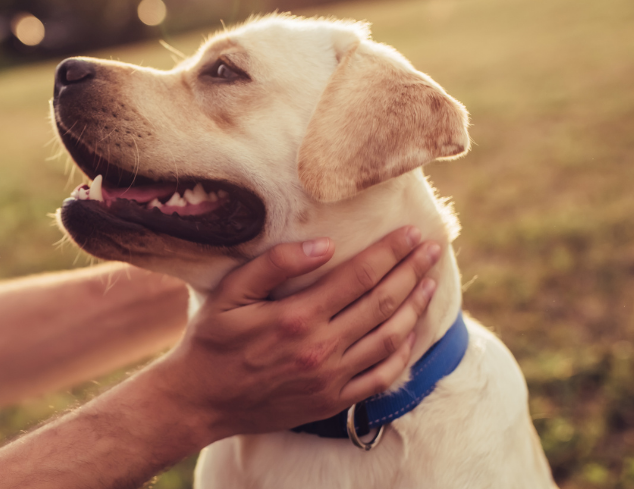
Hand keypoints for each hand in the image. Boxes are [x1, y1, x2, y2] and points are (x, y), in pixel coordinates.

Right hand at [147, 226, 439, 441]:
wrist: (200, 401)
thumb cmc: (211, 341)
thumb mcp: (229, 294)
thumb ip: (274, 265)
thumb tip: (324, 245)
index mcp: (296, 317)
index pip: (359, 276)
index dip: (390, 252)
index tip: (412, 233)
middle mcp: (320, 348)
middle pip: (382, 303)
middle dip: (412, 272)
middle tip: (432, 249)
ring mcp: (331, 378)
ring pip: (389, 338)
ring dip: (415, 307)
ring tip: (430, 282)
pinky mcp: (333, 401)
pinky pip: (381, 377)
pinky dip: (404, 353)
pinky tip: (411, 332)